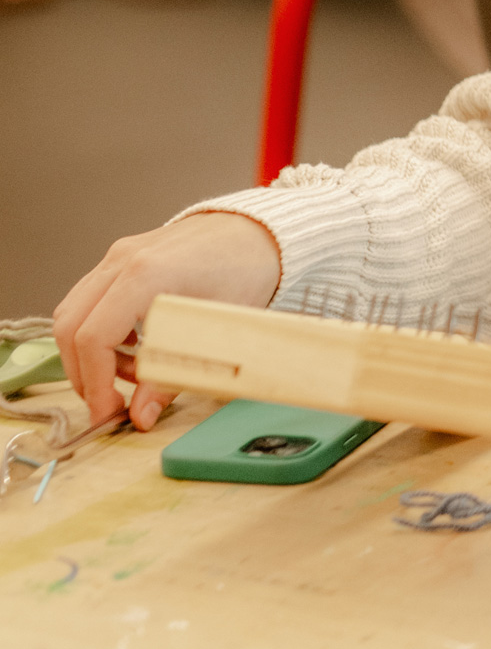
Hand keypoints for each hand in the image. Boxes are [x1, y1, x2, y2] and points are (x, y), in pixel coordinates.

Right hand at [55, 211, 284, 429]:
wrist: (261, 232)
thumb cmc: (248, 272)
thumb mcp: (217, 331)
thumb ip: (175, 375)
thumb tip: (141, 416)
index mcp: (146, 275)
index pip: (93, 337)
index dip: (94, 382)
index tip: (107, 412)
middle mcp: (122, 261)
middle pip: (71, 327)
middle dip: (84, 373)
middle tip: (110, 404)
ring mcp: (118, 257)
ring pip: (73, 314)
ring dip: (90, 353)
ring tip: (132, 375)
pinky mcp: (121, 260)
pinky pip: (89, 301)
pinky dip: (100, 331)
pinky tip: (134, 347)